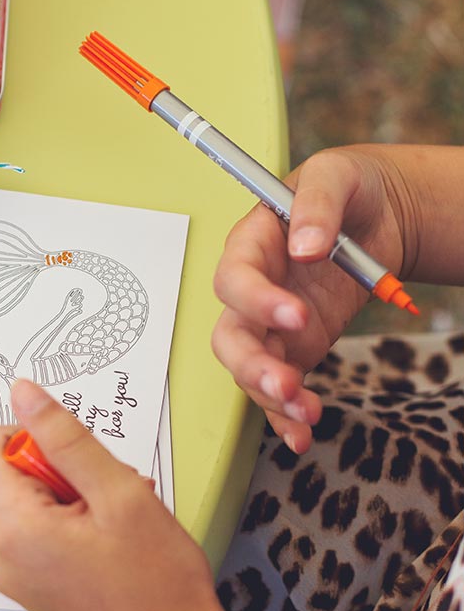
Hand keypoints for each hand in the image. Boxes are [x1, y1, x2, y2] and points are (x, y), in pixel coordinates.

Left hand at [0, 380, 226, 610]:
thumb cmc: (158, 582)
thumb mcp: (117, 492)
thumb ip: (65, 436)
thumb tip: (21, 392)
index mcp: (11, 527)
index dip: (43, 441)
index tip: (86, 468)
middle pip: (15, 473)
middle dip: (67, 473)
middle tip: (115, 501)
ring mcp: (12, 577)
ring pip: (33, 501)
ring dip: (77, 498)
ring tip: (122, 525)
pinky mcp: (30, 590)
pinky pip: (39, 532)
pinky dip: (74, 525)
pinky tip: (114, 543)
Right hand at [212, 146, 416, 452]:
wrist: (380, 212)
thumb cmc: (348, 187)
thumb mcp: (336, 176)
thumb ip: (317, 205)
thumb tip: (305, 247)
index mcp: (253, 244)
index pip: (235, 278)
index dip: (257, 300)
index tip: (296, 314)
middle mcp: (254, 290)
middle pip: (231, 335)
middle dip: (253, 364)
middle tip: (285, 383)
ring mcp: (272, 325)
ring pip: (250, 369)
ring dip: (271, 396)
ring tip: (307, 413)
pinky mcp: (297, 347)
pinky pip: (281, 386)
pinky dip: (285, 416)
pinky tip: (300, 435)